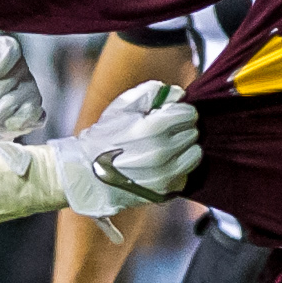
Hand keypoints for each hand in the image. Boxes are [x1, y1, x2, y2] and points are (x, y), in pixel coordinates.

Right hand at [50, 82, 200, 217]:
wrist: (87, 174)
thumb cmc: (102, 140)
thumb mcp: (121, 106)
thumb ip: (151, 93)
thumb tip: (177, 93)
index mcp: (153, 128)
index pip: (189, 114)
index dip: (180, 112)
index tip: (170, 115)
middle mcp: (162, 152)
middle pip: (193, 132)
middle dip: (182, 129)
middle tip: (164, 133)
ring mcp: (165, 173)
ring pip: (195, 154)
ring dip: (185, 149)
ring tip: (166, 149)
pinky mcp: (165, 189)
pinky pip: (186, 174)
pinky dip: (178, 169)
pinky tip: (162, 166)